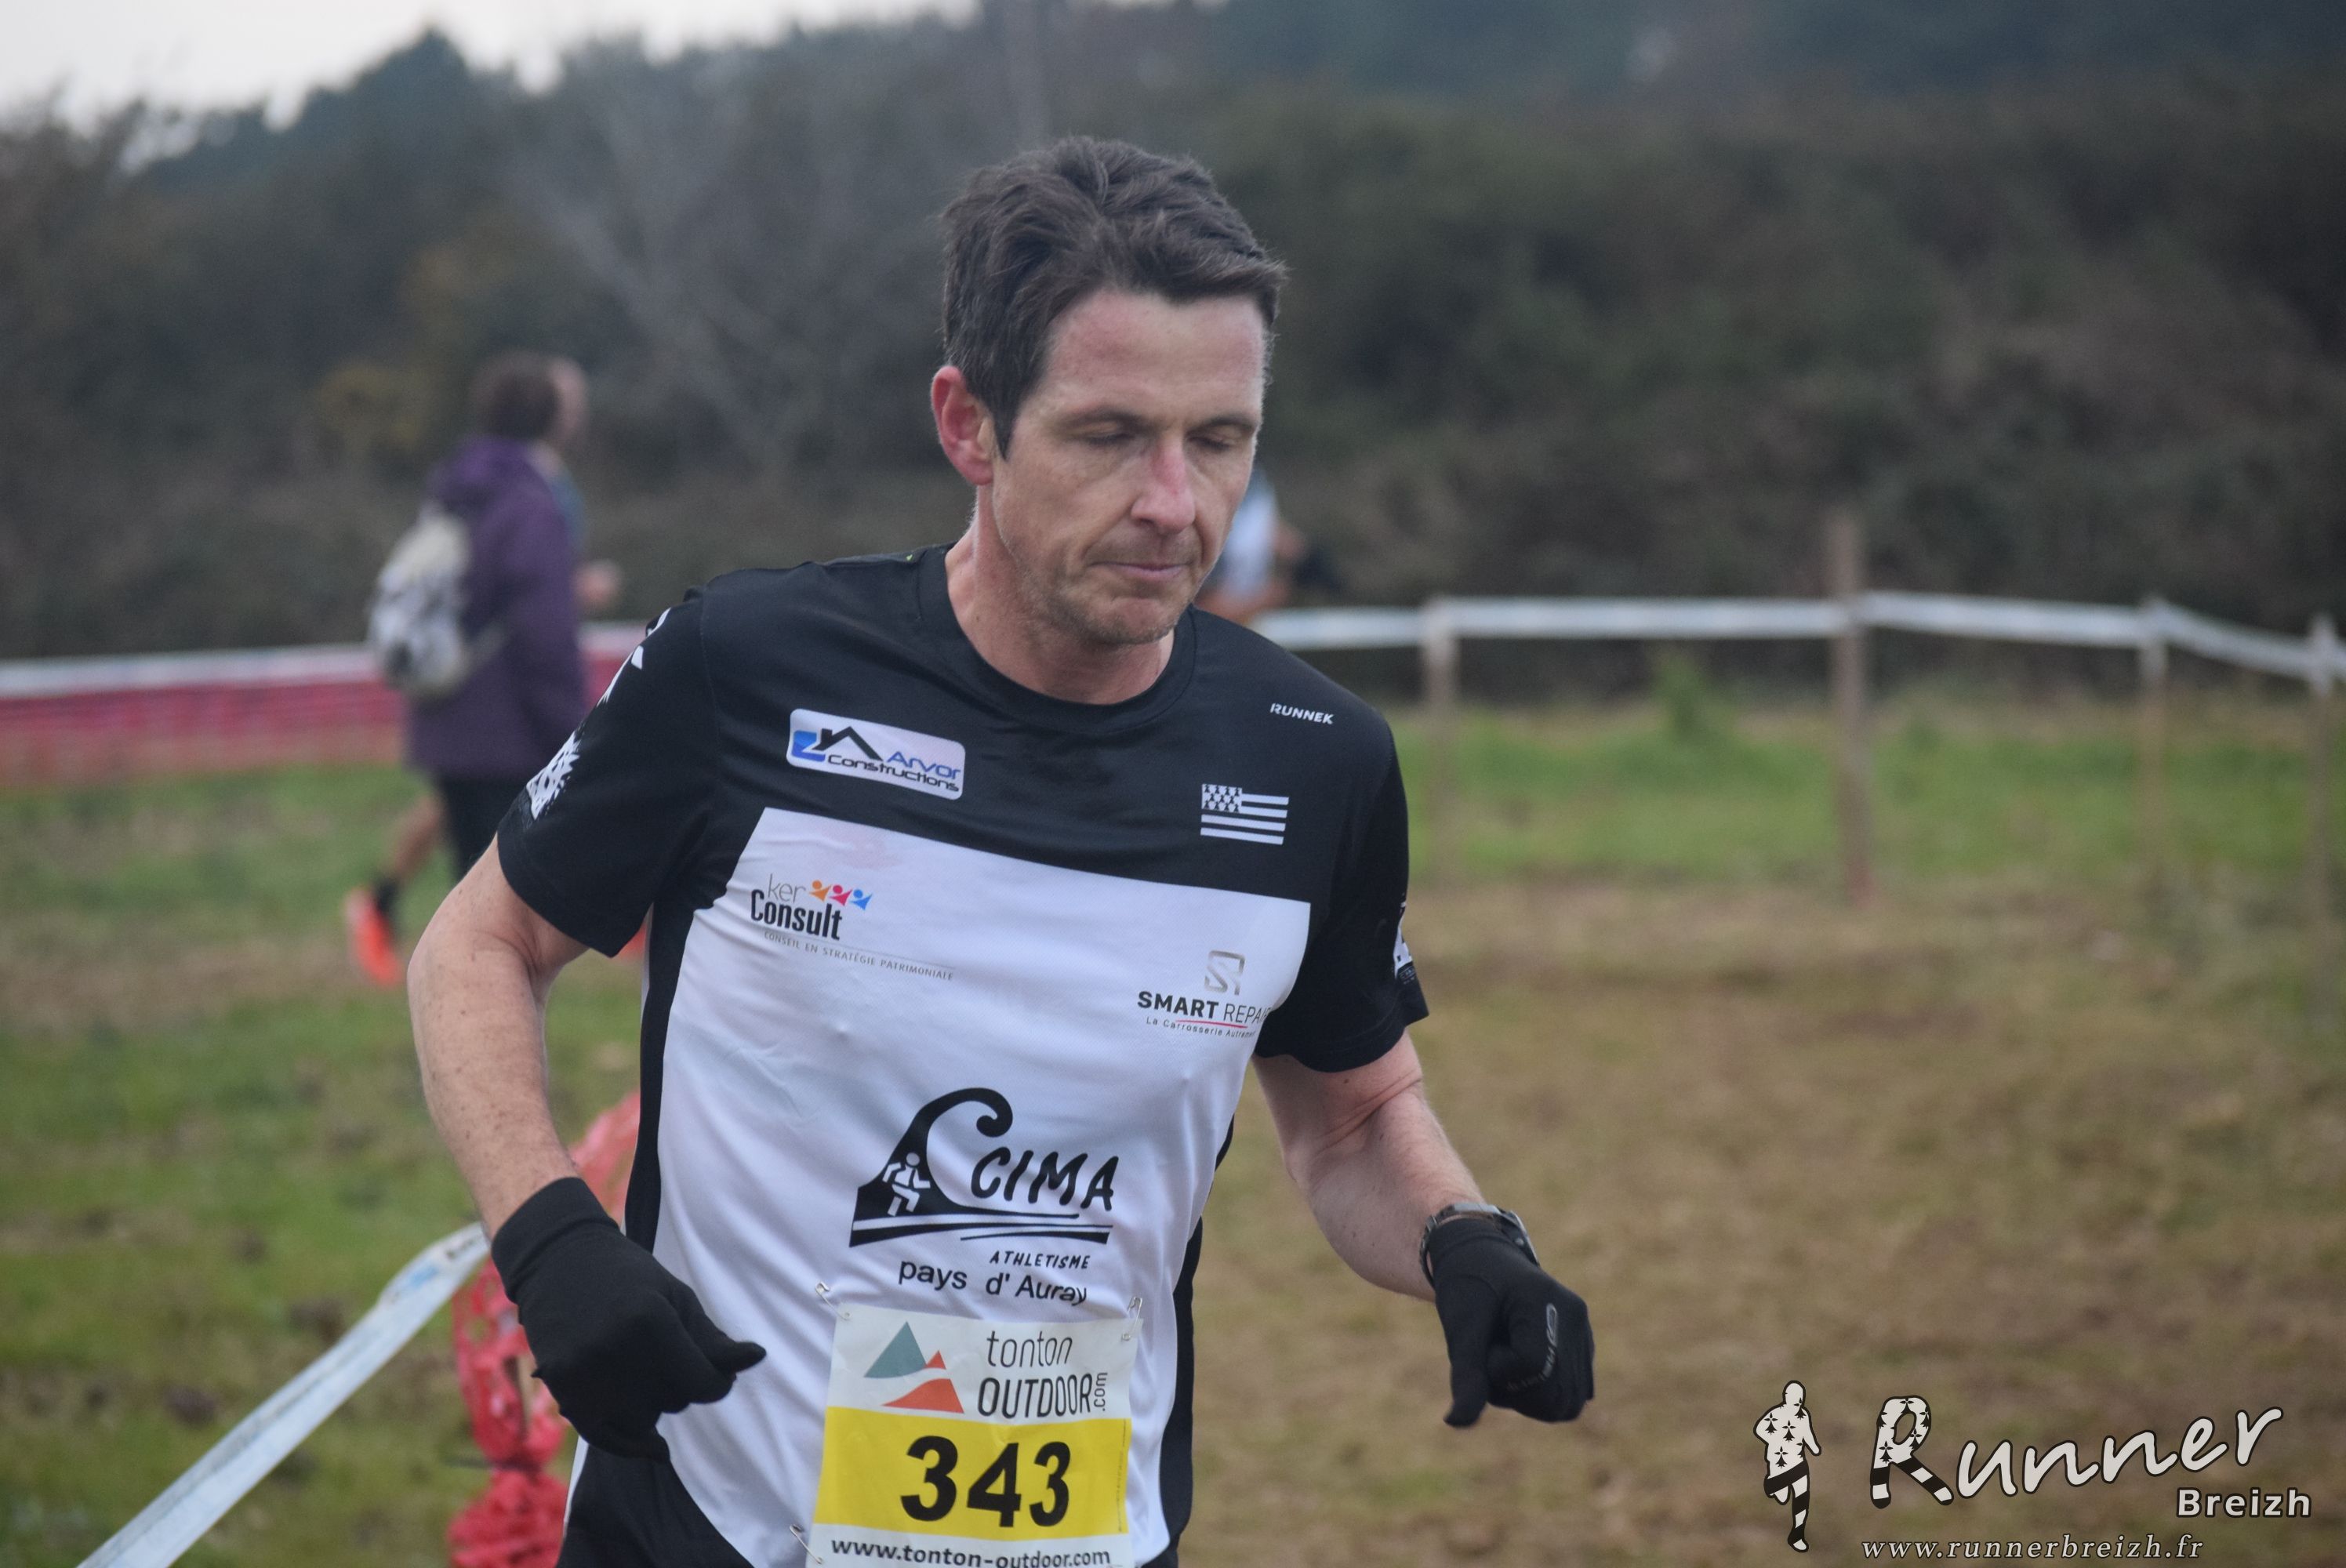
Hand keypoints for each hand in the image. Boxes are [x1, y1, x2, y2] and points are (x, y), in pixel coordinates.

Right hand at [492, 1177, 765, 1457]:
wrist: (557, 1261)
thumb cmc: (630, 1277)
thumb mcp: (677, 1298)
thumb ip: (712, 1340)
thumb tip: (756, 1359)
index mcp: (650, 1320)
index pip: (702, 1383)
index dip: (718, 1382)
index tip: (719, 1373)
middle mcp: (615, 1350)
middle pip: (674, 1401)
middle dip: (681, 1385)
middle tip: (665, 1354)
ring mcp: (584, 1373)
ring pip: (644, 1421)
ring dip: (653, 1406)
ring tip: (640, 1369)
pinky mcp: (562, 1388)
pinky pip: (606, 1437)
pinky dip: (631, 1444)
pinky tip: (656, 1448)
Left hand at [1428, 1221, 1593, 1425]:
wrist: (1481, 1257)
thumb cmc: (1467, 1285)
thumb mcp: (1461, 1326)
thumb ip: (1466, 1374)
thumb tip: (1456, 1423)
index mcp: (1548, 1301)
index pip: (1532, 1367)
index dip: (1497, 1369)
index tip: (1482, 1342)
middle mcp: (1575, 1318)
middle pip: (1556, 1396)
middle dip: (1513, 1392)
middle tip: (1490, 1357)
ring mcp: (1583, 1335)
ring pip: (1567, 1405)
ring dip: (1527, 1399)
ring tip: (1504, 1364)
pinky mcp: (1581, 1350)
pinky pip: (1570, 1396)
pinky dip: (1540, 1395)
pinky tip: (1518, 1367)